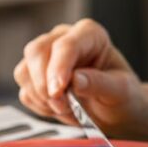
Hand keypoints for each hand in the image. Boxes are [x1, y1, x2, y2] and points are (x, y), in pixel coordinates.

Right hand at [13, 18, 147, 140]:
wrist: (115, 111)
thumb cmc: (122, 96)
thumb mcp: (121, 91)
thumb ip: (100, 83)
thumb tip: (75, 80)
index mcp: (89, 35)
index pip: (66, 45)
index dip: (58, 67)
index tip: (59, 90)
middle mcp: (63, 40)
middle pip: (36, 52)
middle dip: (45, 83)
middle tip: (63, 106)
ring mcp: (46, 57)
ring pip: (24, 72)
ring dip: (42, 97)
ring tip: (67, 108)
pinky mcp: (35, 77)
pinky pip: (25, 91)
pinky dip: (39, 105)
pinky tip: (59, 109)